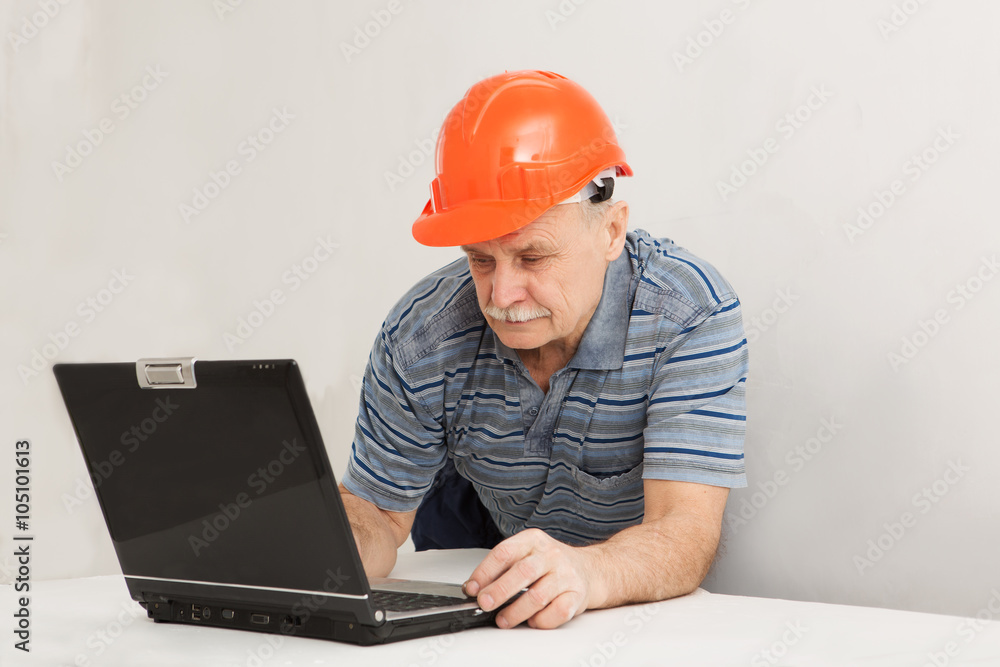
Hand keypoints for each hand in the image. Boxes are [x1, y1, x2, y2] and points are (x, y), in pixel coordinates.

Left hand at [463, 528, 603, 629]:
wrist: (590, 569)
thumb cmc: (551, 564)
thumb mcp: (527, 554)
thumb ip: (503, 568)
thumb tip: (475, 588)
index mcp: (533, 540)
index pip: (504, 553)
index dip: (484, 572)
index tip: (472, 588)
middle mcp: (551, 555)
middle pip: (522, 573)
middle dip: (499, 591)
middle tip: (484, 604)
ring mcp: (565, 575)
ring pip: (537, 597)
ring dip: (515, 612)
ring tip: (503, 619)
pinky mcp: (577, 595)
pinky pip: (557, 612)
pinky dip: (541, 621)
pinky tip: (532, 620)